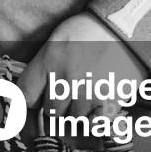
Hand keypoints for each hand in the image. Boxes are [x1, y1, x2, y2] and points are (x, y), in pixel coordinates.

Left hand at [17, 13, 145, 122]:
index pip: (26, 95)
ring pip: (72, 119)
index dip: (31, 99)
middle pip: (50, 111)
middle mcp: (65, 80)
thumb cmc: (90, 29)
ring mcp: (86, 93)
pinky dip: (95, 119)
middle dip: (58, 104)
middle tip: (71, 89)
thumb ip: (42, 64)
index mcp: (49, 61)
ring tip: (89, 89)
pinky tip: (99, 103)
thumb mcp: (58, 38)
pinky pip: (93, 125)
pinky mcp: (107, 102)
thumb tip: (28, 91)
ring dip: (78, 109)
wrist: (124, 26)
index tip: (37, 98)